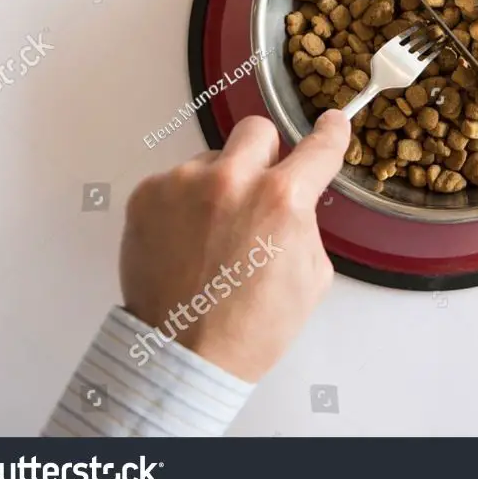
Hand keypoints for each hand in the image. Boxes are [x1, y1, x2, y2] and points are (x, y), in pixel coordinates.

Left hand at [119, 110, 349, 381]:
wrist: (186, 356)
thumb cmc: (251, 326)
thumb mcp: (311, 275)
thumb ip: (305, 222)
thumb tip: (296, 199)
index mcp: (282, 200)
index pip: (318, 148)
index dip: (330, 133)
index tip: (330, 122)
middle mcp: (231, 181)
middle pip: (257, 130)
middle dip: (265, 154)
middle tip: (260, 189)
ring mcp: (182, 184)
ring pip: (212, 159)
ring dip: (219, 184)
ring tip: (212, 235)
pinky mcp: (147, 195)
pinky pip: (176, 181)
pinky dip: (184, 203)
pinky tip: (186, 240)